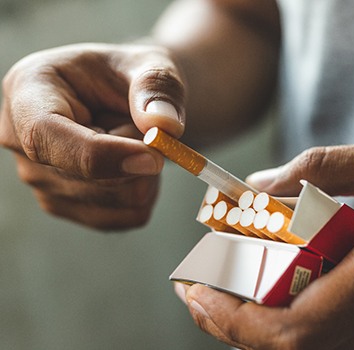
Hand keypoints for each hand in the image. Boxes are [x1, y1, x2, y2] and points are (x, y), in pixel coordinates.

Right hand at [0, 43, 185, 228]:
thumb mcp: (150, 65)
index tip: (154, 159)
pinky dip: (147, 193)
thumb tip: (162, 125)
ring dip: (145, 174)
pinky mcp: (66, 205)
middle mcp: (22, 140)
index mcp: (28, 90)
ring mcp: (40, 179)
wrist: (130, 99)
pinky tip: (136, 164)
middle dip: (138, 156)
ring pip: (115, 201)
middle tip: (147, 125)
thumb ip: (157, 87)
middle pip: (86, 177)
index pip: (45, 135)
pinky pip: (126, 216)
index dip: (101, 154)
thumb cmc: (131, 76)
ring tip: (134, 139)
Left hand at [176, 142, 353, 348]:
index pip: (296, 328)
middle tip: (197, 293)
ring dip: (252, 334)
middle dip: (229, 327)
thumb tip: (258, 184)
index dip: (235, 320)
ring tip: (223, 295)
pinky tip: (271, 307)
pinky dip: (289, 337)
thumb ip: (325, 168)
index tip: (196, 290)